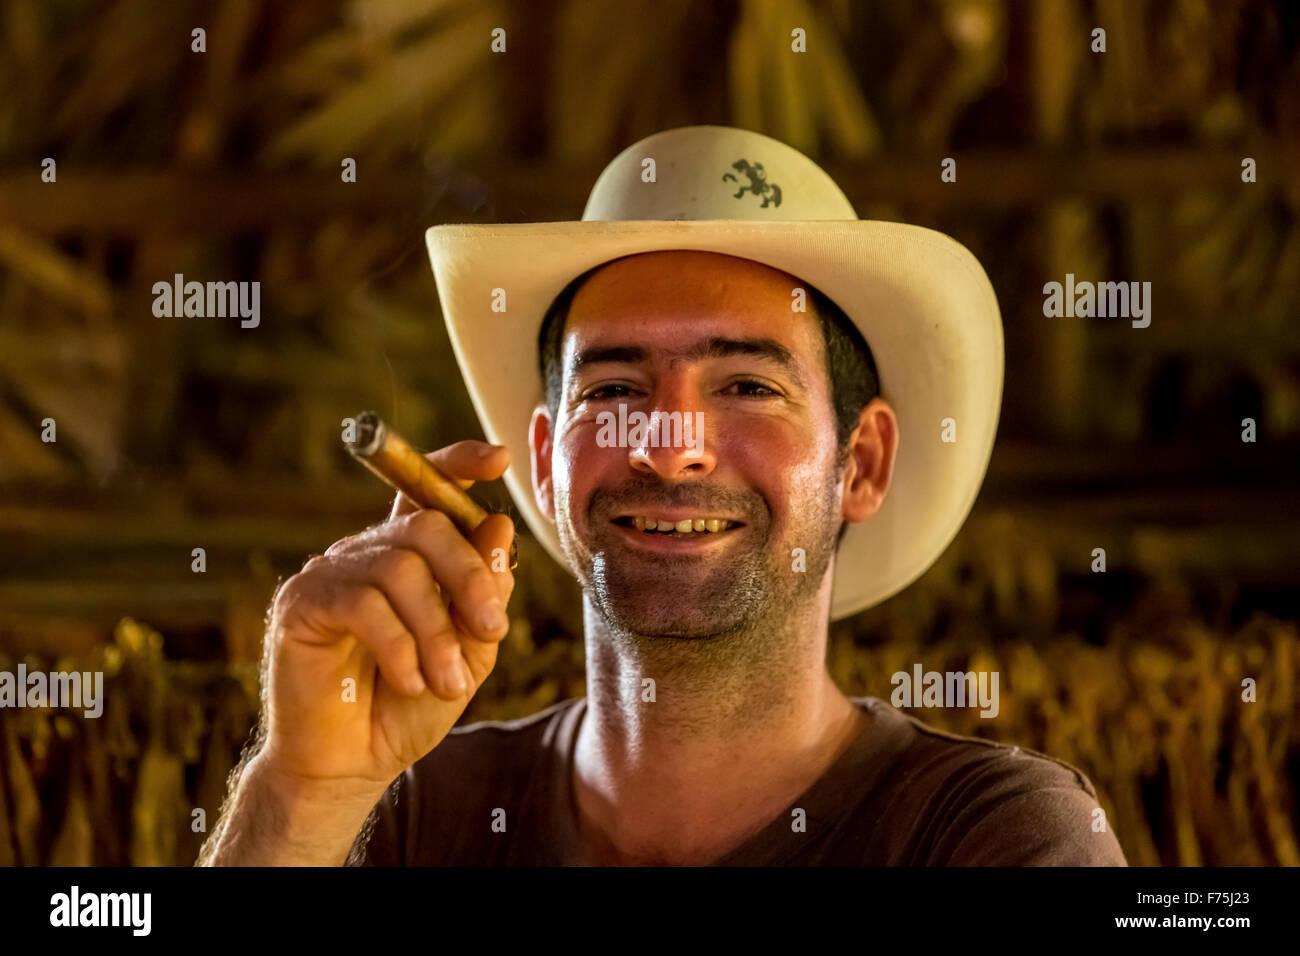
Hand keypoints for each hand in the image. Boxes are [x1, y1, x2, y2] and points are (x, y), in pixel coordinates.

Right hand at [259, 440, 514, 788]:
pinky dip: (398, 646)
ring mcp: (330, 572)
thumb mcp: (468, 653)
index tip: (497, 459)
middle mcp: (366, 553)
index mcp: (408, 557)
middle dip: (470, 576)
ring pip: (400, 568)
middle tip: (492, 630)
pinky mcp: (301, 604)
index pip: (428, 492)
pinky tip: (408, 681)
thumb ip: (485, 594)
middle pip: (426, 525)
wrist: (353, 765)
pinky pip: (363, 604)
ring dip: (436, 630)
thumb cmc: (410, 706)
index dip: (459, 465)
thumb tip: (498, 524)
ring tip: (445, 682)